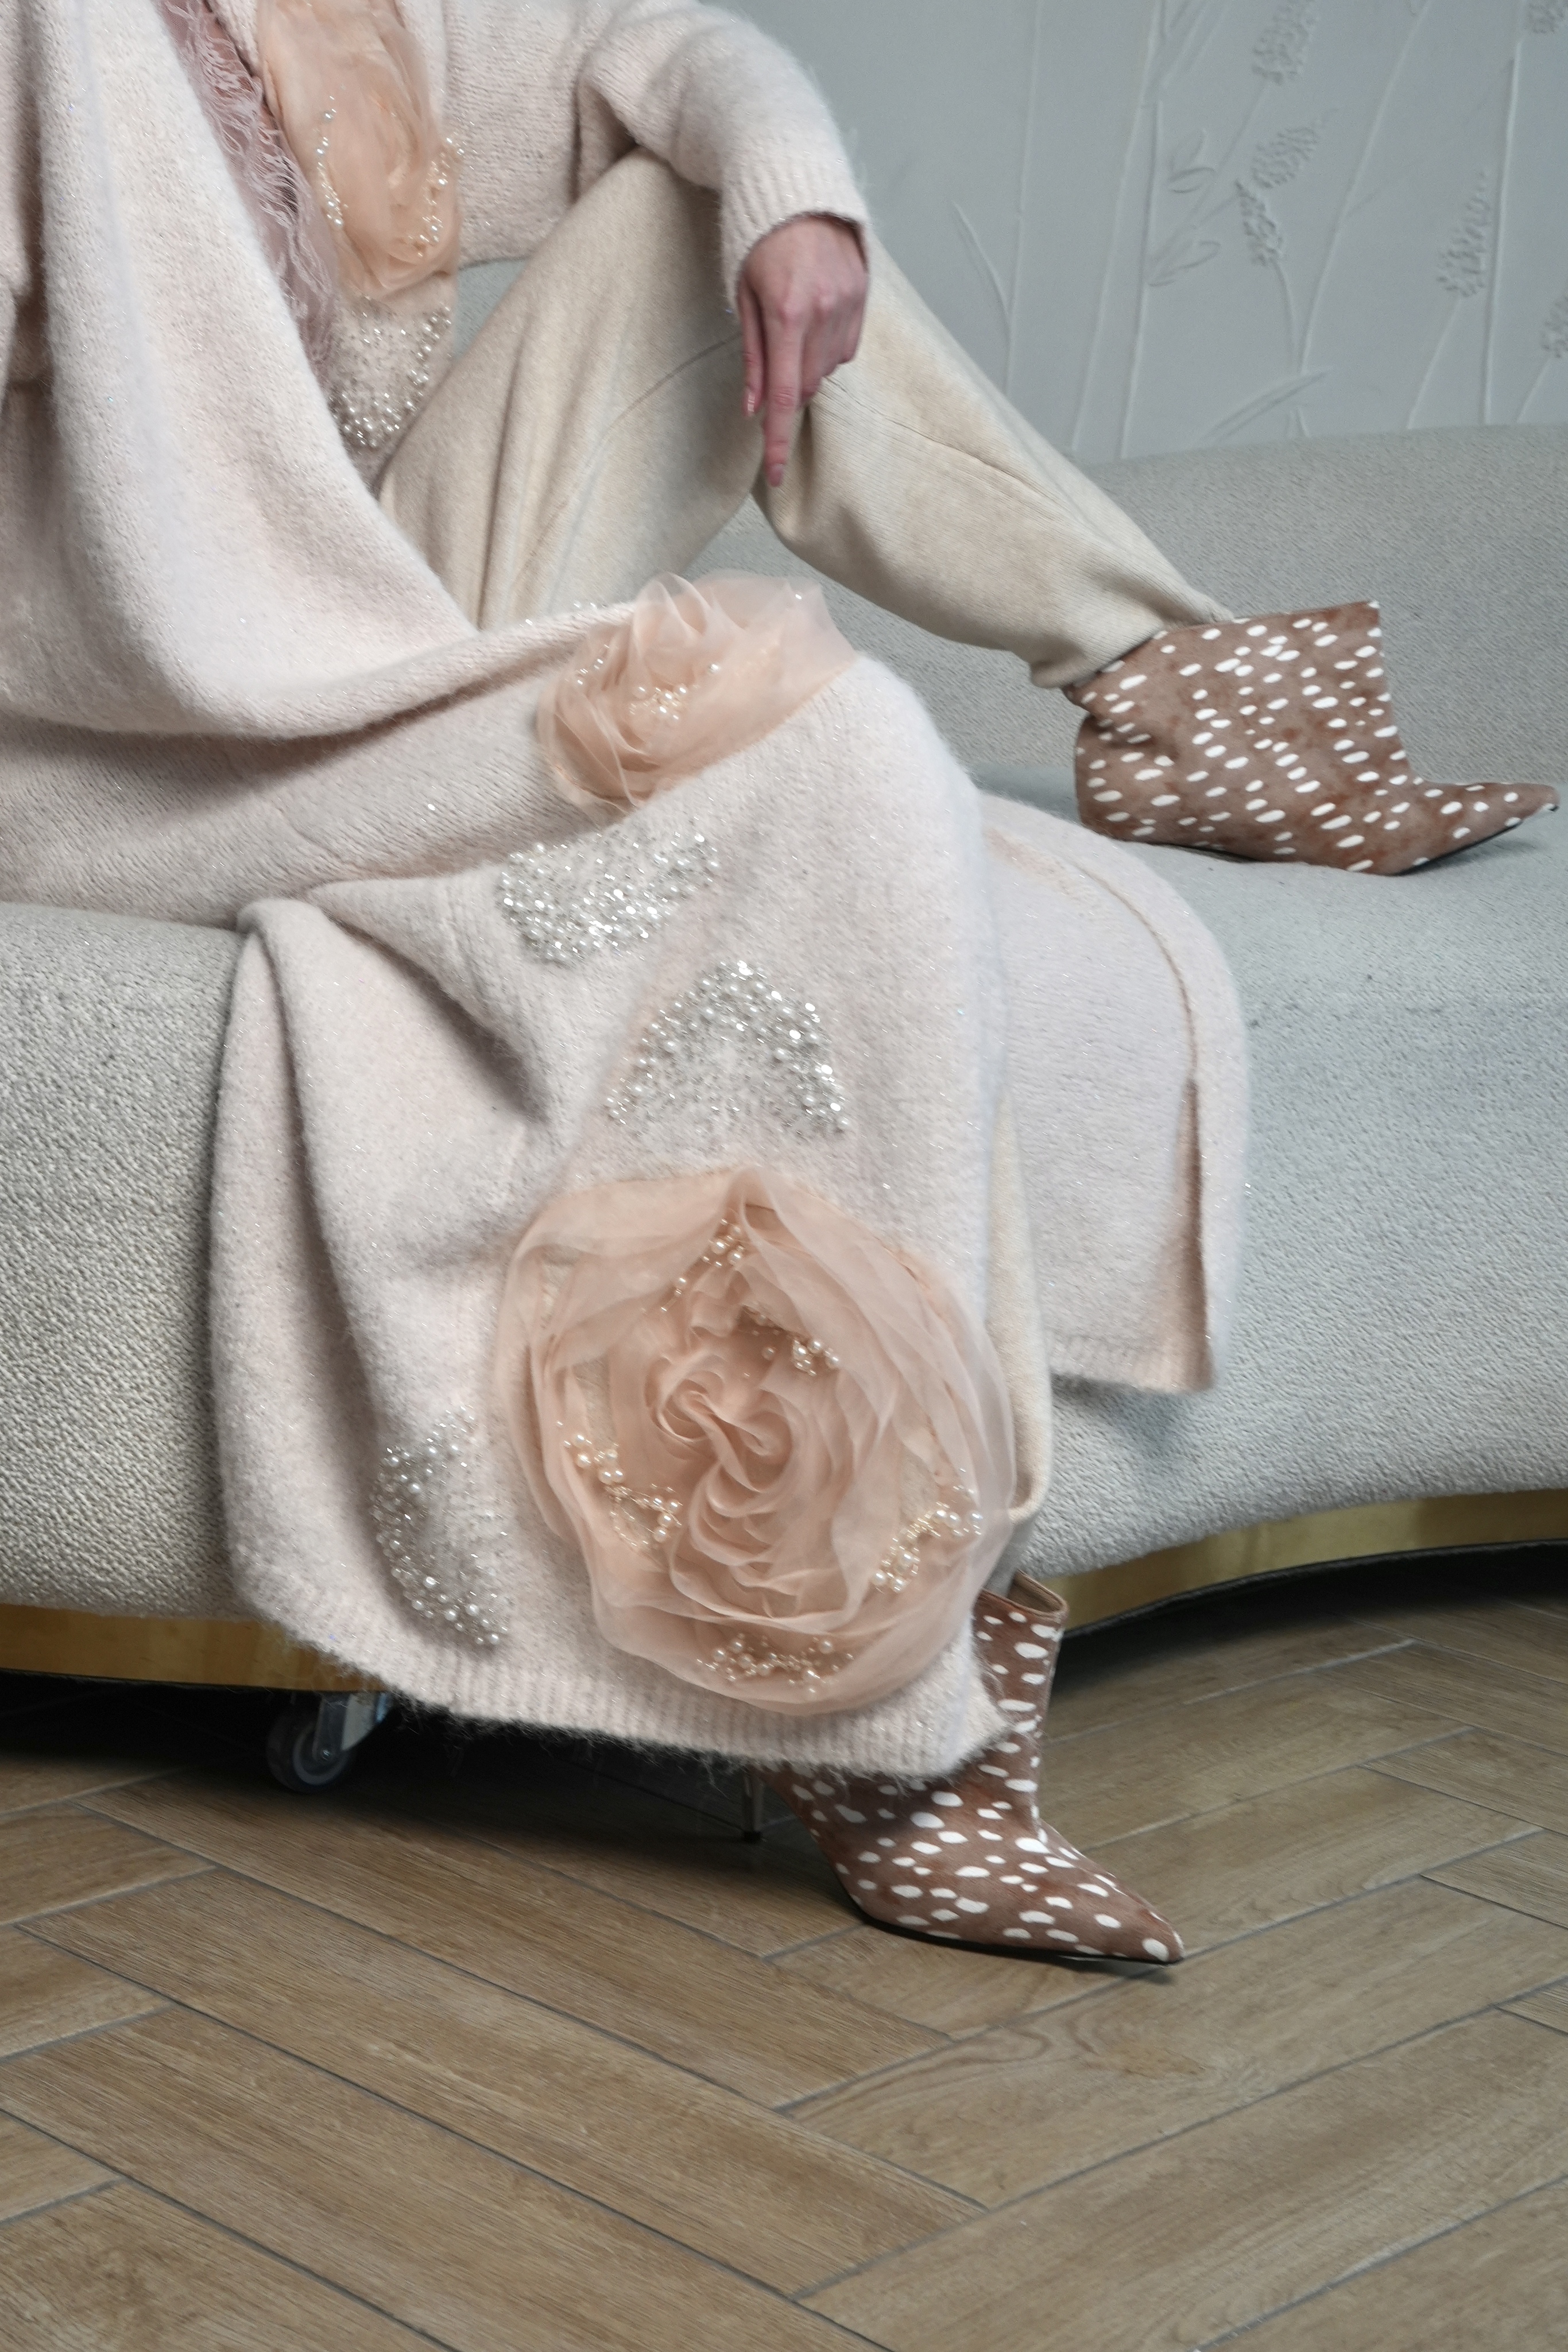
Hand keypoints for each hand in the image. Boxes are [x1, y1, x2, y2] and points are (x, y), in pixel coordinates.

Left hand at [739, 215, 867, 489]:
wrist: (799, 190)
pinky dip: (828, 346)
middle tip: (775, 354)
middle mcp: (823, 311)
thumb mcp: (744, 296)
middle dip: (790, 384)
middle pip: (808, 384)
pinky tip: (816, 316)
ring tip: (795, 321)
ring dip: (809, 363)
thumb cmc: (759, 241)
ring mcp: (848, 304)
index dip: (779, 439)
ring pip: (828, 368)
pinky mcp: (863, 296)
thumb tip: (754, 406)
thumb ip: (752, 356)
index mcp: (787, 313)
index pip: (786, 395)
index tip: (775, 473)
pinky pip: (846, 347)